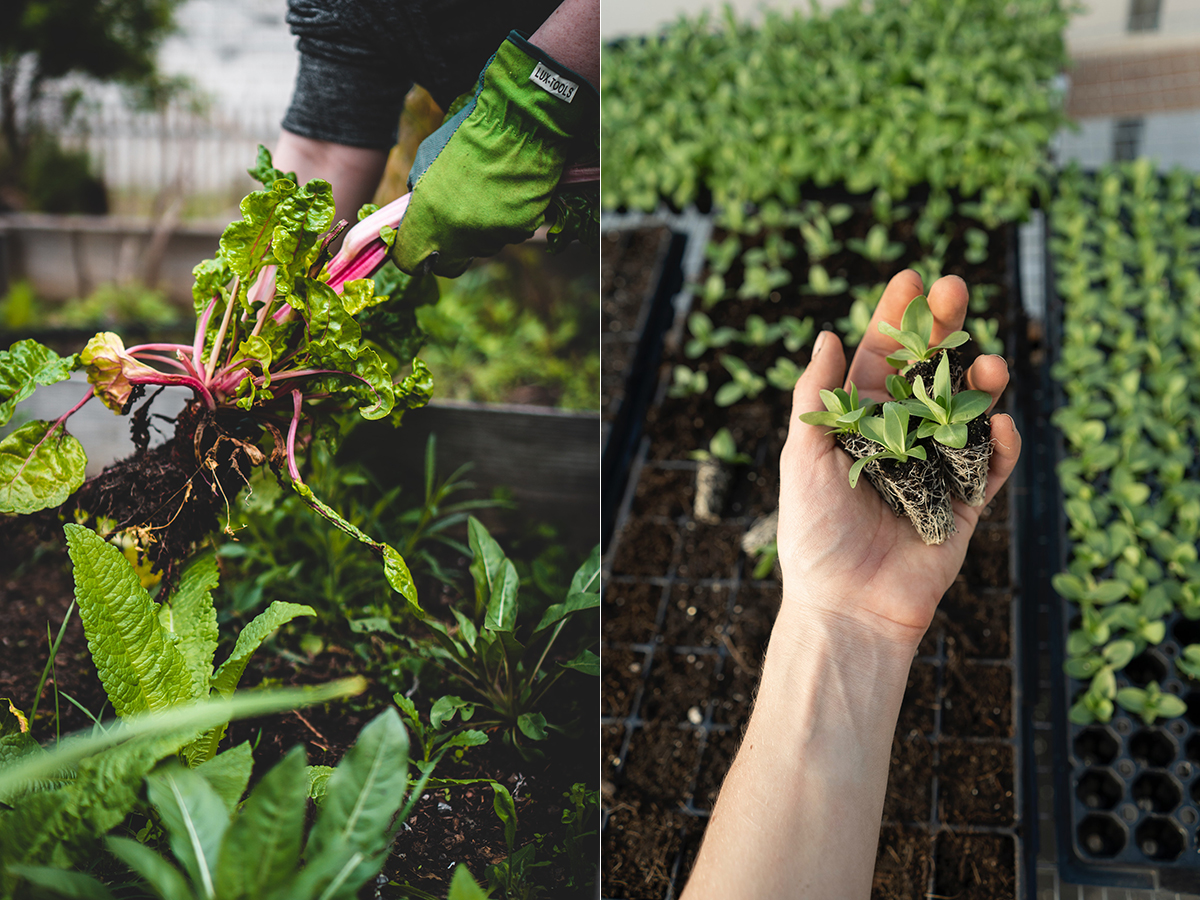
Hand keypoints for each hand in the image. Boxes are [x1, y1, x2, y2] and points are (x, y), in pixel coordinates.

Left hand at [391, 31, 597, 276]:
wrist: (516, 123)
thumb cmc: (466, 136)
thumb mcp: (425, 163)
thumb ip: (419, 197)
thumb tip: (417, 217)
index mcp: (428, 218)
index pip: (410, 261)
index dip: (411, 256)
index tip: (417, 247)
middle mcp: (459, 235)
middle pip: (449, 265)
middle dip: (447, 253)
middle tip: (452, 228)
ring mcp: (493, 236)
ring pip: (481, 248)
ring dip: (479, 232)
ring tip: (486, 195)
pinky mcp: (520, 231)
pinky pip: (508, 235)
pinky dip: (506, 221)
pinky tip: (507, 193)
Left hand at [777, 269, 1020, 647]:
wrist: (846, 606)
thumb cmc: (813, 532)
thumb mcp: (804, 457)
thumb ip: (817, 398)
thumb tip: (824, 334)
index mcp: (858, 422)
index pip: (880, 358)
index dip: (895, 318)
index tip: (911, 277)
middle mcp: (899, 436)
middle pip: (929, 371)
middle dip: (944, 330)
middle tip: (955, 290)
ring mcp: (935, 467)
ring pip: (967, 411)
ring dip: (981, 383)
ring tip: (989, 364)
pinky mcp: (965, 505)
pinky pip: (991, 467)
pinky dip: (1001, 445)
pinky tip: (1002, 425)